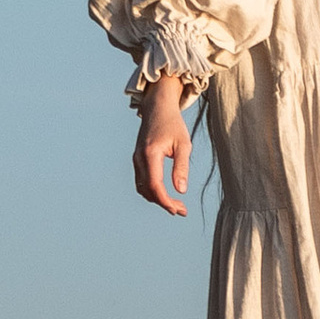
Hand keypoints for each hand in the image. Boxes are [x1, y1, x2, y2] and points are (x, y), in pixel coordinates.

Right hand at [133, 73, 191, 214]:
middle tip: (182, 210)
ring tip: (176, 205)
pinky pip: (141, 182)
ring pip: (143, 189)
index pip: (155, 185)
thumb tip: (181, 190)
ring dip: (157, 199)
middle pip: (148, 191)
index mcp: (151, 153)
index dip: (166, 201)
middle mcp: (139, 158)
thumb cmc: (173, 124)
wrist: (157, 108)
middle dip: (164, 203)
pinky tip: (166, 194)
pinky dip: (152, 192)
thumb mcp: (184, 144)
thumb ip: (182, 167)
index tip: (179, 210)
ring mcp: (136, 159)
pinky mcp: (137, 160)